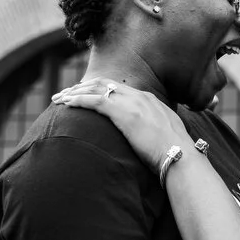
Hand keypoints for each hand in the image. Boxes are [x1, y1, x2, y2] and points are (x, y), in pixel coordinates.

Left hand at [53, 78, 190, 171]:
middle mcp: (140, 96)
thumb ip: (156, 130)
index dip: (100, 89)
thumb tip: (152, 139)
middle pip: (105, 84)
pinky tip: (65, 104)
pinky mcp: (122, 112)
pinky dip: (77, 101)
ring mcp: (132, 102)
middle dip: (83, 86)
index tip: (86, 94)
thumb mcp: (168, 135)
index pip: (120, 89)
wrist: (181, 156)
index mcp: (151, 100)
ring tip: (59, 98)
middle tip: (67, 93)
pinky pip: (93, 101)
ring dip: (74, 92)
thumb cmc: (176, 153)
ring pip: (95, 89)